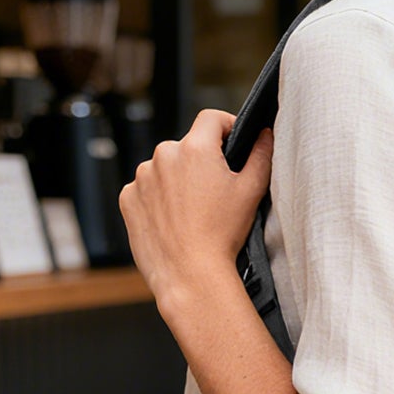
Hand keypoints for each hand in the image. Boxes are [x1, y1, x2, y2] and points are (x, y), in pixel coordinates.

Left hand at [118, 111, 273, 308]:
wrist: (190, 274)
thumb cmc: (222, 235)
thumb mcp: (251, 191)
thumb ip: (262, 155)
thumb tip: (265, 135)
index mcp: (195, 148)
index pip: (211, 118)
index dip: (226, 126)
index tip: (232, 142)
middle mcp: (163, 156)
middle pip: (187, 146)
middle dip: (201, 161)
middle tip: (215, 190)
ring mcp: (142, 178)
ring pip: (165, 168)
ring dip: (177, 179)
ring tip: (192, 210)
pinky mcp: (128, 199)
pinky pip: (145, 189)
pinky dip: (158, 198)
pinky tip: (173, 220)